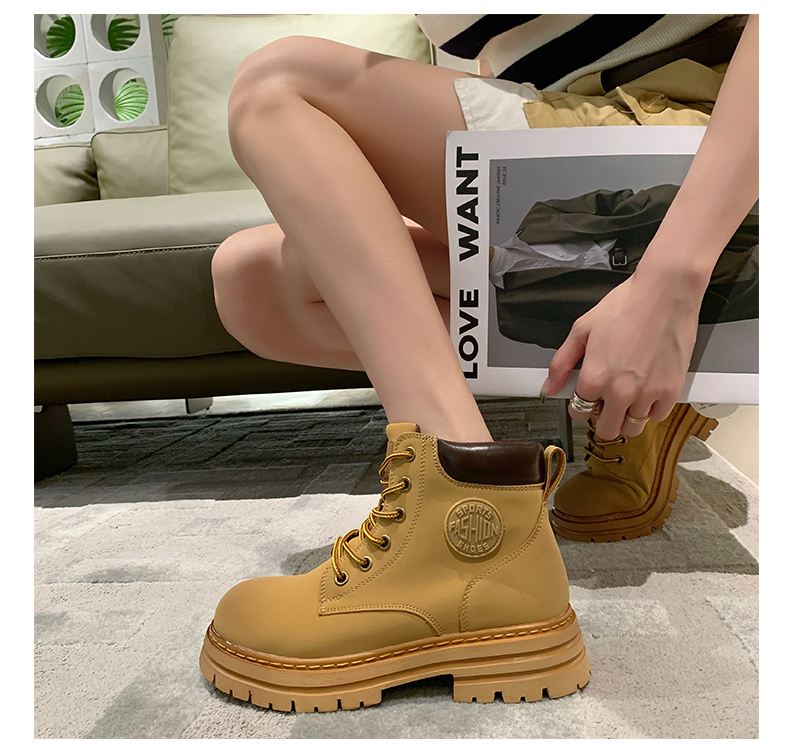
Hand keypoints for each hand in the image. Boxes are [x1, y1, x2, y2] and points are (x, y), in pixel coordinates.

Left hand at [542, 263, 702, 439]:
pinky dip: (651, 409)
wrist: (666, 293)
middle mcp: (620, 391)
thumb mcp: (582, 329)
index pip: (579, 412)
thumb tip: (549, 387)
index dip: (580, 405)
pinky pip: (658, 417)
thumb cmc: (626, 305)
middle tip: (606, 400)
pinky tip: (647, 391)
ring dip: (627, 416)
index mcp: (594, 378)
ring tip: (628, 395)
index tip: (587, 396)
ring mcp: (647, 394)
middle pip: (607, 430)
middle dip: (602, 418)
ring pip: (633, 427)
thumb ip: (561, 363)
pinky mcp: (671, 390)